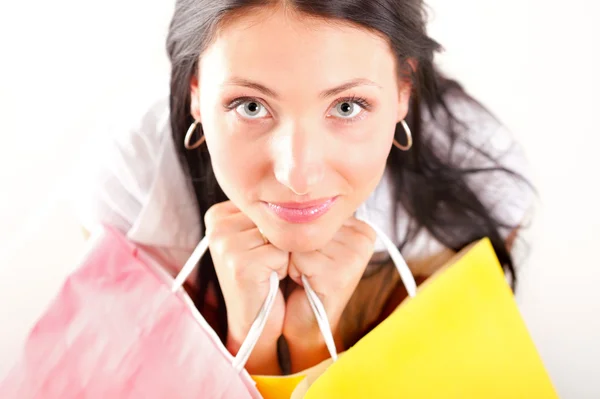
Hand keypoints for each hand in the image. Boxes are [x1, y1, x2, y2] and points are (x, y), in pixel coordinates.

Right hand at [205, 201, 287, 374]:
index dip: (277, 225)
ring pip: (279, 232)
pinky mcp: (239, 263)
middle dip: (281, 238)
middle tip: (268, 262)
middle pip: (273, 214)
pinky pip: (281, 252)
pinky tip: (269, 280)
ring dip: (284, 253)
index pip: (267, 201)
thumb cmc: (265, 276)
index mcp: (219, 213)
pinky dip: (284, 267)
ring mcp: (224, 243)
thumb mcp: (262, 237)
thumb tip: (301, 189)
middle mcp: (217, 224)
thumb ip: (269, 212)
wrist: (256, 322)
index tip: (266, 246)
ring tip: (268, 270)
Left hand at [283, 217, 375, 371]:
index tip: (311, 252)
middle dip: (297, 242)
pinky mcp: (341, 274)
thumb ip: (309, 215)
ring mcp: (355, 255)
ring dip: (293, 257)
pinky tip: (306, 283)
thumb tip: (291, 189)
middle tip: (307, 266)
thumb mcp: (310, 240)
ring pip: (302, 237)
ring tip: (306, 274)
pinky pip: (299, 256)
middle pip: (310, 219)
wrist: (303, 321)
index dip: (301, 228)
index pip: (315, 206)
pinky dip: (294, 270)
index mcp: (360, 225)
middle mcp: (363, 236)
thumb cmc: (301, 277)